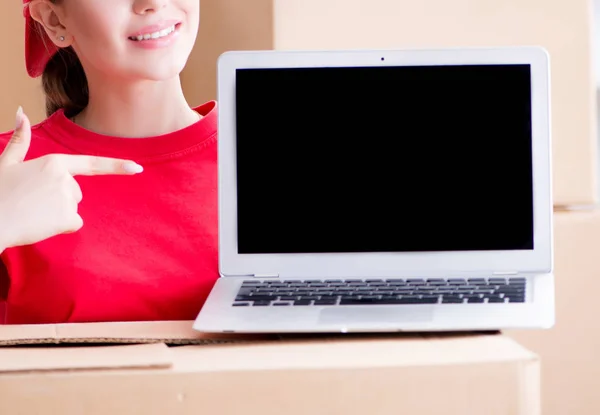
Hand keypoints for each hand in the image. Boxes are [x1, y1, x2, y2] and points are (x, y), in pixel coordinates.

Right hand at [0, 107, 142, 250]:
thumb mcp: (6, 163)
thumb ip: (20, 141)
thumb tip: (21, 112)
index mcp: (54, 162)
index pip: (92, 164)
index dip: (117, 166)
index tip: (138, 168)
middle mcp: (65, 178)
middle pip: (75, 192)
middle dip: (57, 200)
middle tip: (30, 202)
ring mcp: (68, 197)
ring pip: (72, 209)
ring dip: (56, 214)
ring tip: (32, 212)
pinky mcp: (68, 217)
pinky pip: (73, 224)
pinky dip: (60, 227)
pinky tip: (40, 224)